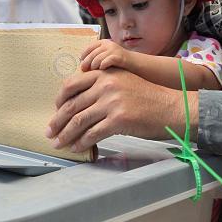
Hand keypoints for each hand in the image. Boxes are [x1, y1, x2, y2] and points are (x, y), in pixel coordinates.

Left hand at [45, 68, 197, 152]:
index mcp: (104, 73)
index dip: (60, 100)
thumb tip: (80, 102)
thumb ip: (102, 86)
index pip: (72, 84)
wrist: (172, 108)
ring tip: (58, 143)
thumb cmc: (148, 98)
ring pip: (79, 120)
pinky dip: (81, 143)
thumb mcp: (123, 82)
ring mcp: (112, 101)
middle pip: (72, 104)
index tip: (55, 111)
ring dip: (66, 134)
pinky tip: (76, 148)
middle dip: (57, 120)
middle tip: (49, 131)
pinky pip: (92, 134)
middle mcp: (106, 84)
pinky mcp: (118, 119)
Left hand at [81, 39, 129, 71]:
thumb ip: (96, 57)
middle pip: (92, 54)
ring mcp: (114, 50)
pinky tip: (102, 70)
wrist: (135, 63)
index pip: (89, 47)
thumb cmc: (118, 62)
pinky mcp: (118, 57)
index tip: (81, 62)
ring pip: (97, 59)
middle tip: (83, 70)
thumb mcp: (106, 56)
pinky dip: (102, 67)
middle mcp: (108, 44)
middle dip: (86, 62)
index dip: (84, 55)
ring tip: (94, 71)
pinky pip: (105, 62)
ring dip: (93, 66)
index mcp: (104, 42)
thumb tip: (82, 64)